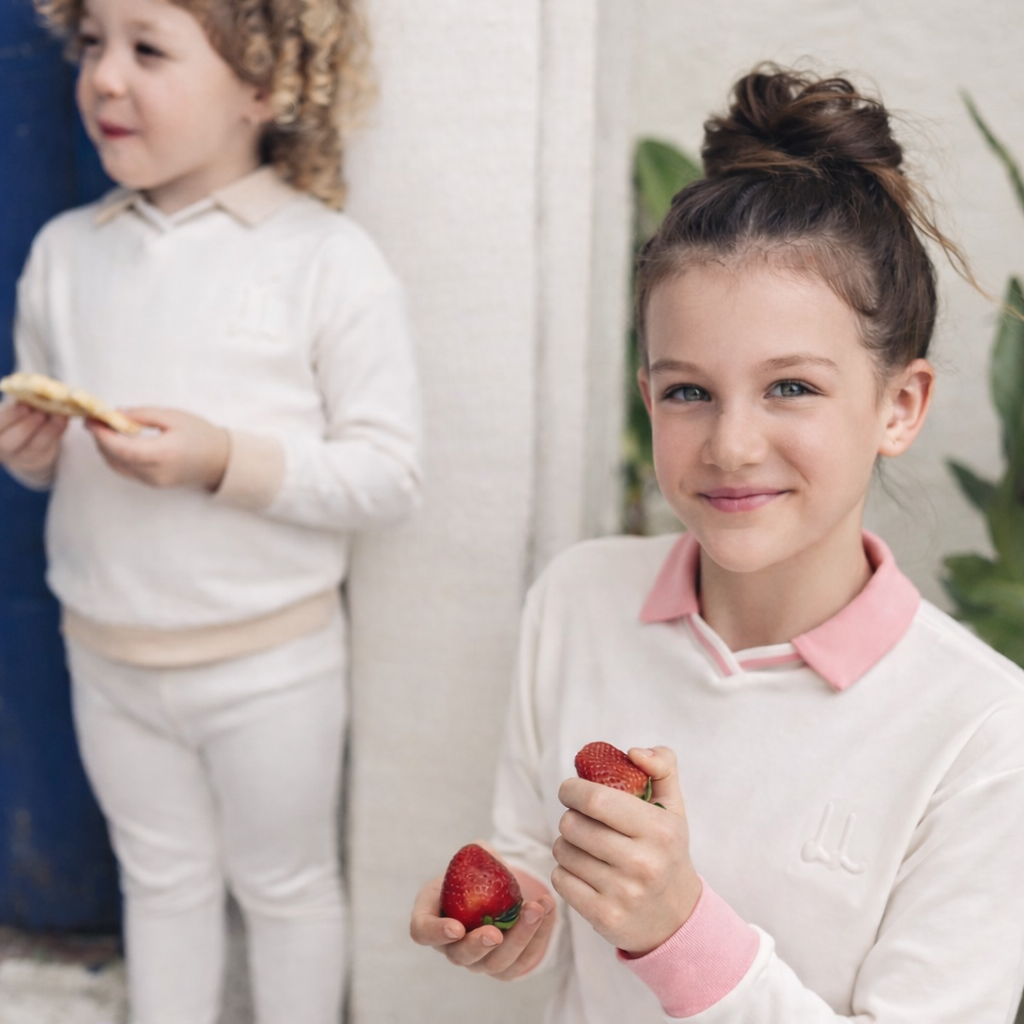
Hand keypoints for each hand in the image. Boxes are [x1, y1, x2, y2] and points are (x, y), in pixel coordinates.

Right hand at [0, 400, 67, 477]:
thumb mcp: (14, 408)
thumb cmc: (18, 415)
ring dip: (48, 431)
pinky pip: (48, 450)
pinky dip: (57, 434)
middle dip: (26, 426)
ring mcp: (20, 457)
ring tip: (59, 416)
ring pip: (33, 448)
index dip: (10, 416)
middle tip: (41, 413)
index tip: (23, 405)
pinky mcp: (38, 461)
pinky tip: (64, 421)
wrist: (28, 437)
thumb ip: (19, 402)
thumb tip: (33, 388)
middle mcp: (2, 447)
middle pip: (9, 442)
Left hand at [87, 407, 228, 490]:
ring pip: (118, 467)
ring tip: (102, 429)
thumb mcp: (173, 416)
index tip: (92, 420)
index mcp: (163, 454)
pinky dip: (116, 456)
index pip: (123, 449)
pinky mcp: (153, 484)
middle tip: (93, 421)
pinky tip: (116, 442)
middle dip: (100, 440)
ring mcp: (154, 481)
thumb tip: (116, 414)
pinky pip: (127, 471)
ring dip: (106, 449)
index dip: (103, 436)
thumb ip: (143, 415)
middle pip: (115, 459)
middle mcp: (156, 472)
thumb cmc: (200, 434)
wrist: (220, 460)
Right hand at [410, 848, 556, 980]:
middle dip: (479, 945)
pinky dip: (539, 937)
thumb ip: (474, 854)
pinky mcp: (506, 967)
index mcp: (432, 917)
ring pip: (496, 963)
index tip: (455, 927)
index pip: (423, 931)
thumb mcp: (469, 857)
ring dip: (519, 938)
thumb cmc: (474, 872)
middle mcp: (452, 946)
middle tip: (495, 933)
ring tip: (536, 909)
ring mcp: (479, 961)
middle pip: (461, 956)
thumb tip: (484, 851)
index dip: (436, 933)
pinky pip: (523, 961)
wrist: (496, 889)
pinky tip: (549, 911)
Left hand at [552, 746, 700, 956]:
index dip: (572, 789)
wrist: (677, 918)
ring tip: (584, 846)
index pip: (595, 798)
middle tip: (580, 820)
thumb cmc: (667, 851)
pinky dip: (565, 871)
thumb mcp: (673, 807)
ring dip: (565, 843)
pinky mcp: (605, 917)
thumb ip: (662, 766)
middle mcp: (643, 864)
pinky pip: (560, 879)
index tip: (571, 790)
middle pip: (573, 825)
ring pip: (563, 851)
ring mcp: (623, 894)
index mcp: (660, 830)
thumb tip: (634, 753)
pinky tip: (583, 871)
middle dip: (569, 817)